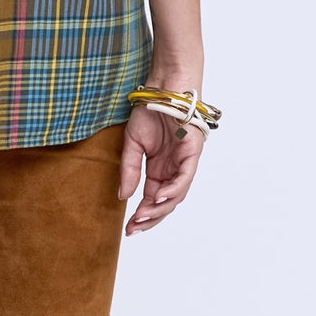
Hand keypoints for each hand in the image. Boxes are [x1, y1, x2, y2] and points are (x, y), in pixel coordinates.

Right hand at [117, 102, 206, 235]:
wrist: (164, 87)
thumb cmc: (150, 111)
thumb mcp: (132, 144)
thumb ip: (129, 170)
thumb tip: (123, 197)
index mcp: (160, 169)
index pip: (152, 198)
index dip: (142, 215)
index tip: (128, 228)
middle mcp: (174, 169)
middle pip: (166, 202)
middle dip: (151, 218)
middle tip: (134, 228)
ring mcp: (184, 162)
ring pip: (176, 193)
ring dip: (160, 207)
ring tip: (143, 216)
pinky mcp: (192, 152)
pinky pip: (184, 177)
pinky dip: (174, 189)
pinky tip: (159, 197)